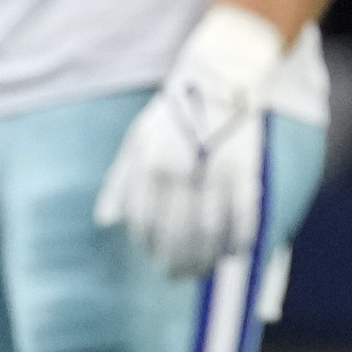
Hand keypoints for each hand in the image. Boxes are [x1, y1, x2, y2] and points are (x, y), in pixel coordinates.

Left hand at [95, 5, 284, 279]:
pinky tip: (235, 253)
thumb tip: (106, 221)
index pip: (144, 224)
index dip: (149, 248)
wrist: (222, 76)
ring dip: (206, 259)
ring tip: (204, 270)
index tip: (156, 259)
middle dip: (176, 262)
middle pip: (176, 235)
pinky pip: (243, 219)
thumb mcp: (137, 140)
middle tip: (179, 275)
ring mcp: (213, 173)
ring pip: (209, 234)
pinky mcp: (246, 171)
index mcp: (149, 166)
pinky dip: (239, 242)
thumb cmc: (176, 111)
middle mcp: (179, 173)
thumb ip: (120, 182)